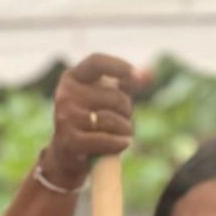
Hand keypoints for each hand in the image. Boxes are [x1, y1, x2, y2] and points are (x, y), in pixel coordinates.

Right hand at [41, 54, 148, 189]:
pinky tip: (124, 143)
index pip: (96, 62)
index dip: (119, 67)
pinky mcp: (69, 140)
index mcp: (72, 77)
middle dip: (127, 109)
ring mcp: (65, 117)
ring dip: (125, 128)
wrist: (68, 152)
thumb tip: (150, 75)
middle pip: (113, 96)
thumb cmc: (92, 118)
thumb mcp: (106, 96)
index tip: (138, 78)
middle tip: (126, 118)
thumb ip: (127, 83)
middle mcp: (65, 94)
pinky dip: (119, 143)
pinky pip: (104, 139)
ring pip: (111, 120)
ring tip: (124, 132)